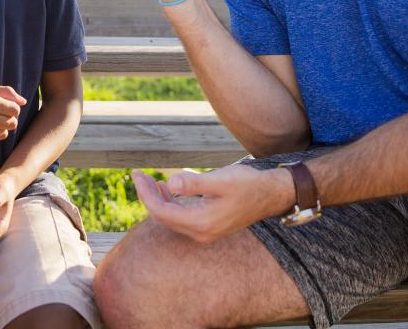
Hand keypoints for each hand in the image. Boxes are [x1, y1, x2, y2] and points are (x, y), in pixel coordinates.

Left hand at [131, 165, 290, 243]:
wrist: (270, 195)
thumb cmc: (247, 184)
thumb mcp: (221, 179)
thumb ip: (194, 183)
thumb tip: (170, 183)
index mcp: (200, 222)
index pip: (161, 212)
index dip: (145, 194)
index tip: (137, 174)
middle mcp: (200, 232)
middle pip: (163, 216)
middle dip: (148, 196)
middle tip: (138, 175)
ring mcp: (204, 231)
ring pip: (171, 217)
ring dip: (157, 199)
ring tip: (147, 179)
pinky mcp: (209, 225)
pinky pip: (181, 217)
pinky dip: (170, 203)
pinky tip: (167, 189)